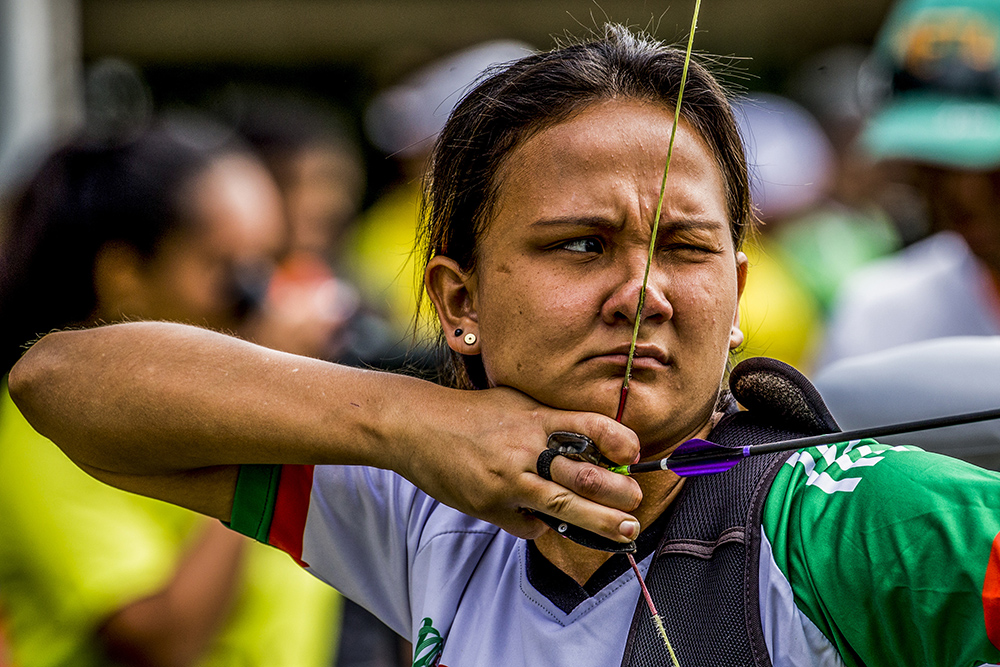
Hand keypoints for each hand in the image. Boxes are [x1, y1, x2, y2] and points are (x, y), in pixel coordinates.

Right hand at [390, 384, 641, 542]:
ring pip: (564, 507)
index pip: (589, 426)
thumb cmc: (470, 414)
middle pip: (586, 475)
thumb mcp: (515, 403)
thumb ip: (550, 423)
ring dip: (601, 522)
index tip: (633, 453)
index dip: (619, 440)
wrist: (415, 426)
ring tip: (626, 530)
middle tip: (635, 501)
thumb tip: (594, 448)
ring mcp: (508, 479)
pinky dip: (539, 524)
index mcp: (535, 417)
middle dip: (619, 492)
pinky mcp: (489, 505)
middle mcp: (525, 448)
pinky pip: (527, 524)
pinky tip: (540, 518)